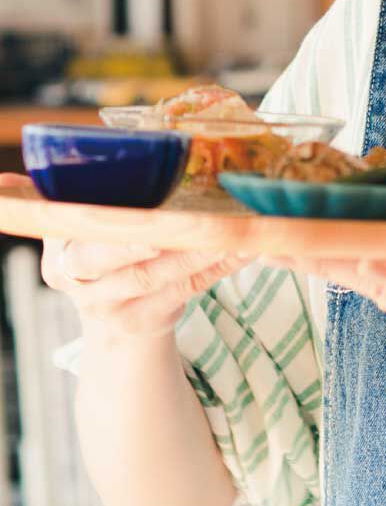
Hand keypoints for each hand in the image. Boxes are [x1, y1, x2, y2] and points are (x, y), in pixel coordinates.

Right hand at [0, 169, 251, 342]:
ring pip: (162, 279)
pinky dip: (217, 268)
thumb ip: (57, 197)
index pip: (87, 237)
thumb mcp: (74, 226)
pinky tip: (242, 248)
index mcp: (60, 251)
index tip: (150, 215)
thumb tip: (5, 183)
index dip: (120, 229)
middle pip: (123, 264)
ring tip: (236, 226)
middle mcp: (80, 283)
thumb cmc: (100, 251)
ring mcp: (113, 308)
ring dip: (203, 252)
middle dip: (164, 244)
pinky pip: (187, 291)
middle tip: (200, 223)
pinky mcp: (146, 321)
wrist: (113, 319)